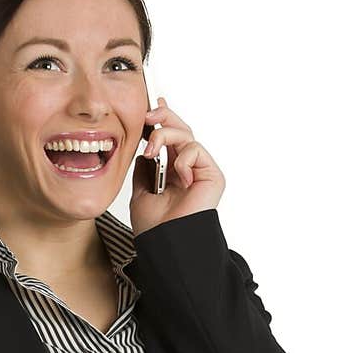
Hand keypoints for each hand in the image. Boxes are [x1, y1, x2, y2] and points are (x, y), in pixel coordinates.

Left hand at [129, 97, 225, 235]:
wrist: (165, 244)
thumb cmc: (154, 227)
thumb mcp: (141, 191)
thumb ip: (144, 169)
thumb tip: (144, 150)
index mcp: (172, 172)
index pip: (169, 139)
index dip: (161, 120)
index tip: (148, 108)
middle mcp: (188, 170)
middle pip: (181, 130)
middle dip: (163, 117)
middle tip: (148, 114)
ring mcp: (200, 172)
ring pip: (186, 135)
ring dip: (164, 135)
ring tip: (151, 151)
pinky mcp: (212, 175)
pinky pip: (195, 150)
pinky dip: (181, 158)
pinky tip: (177, 175)